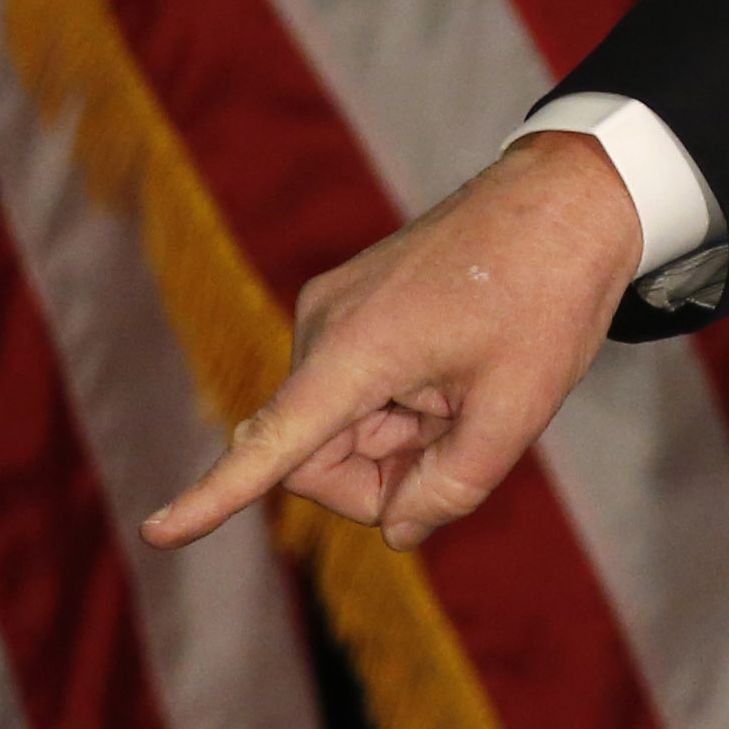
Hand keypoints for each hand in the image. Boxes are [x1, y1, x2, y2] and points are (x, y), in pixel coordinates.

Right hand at [138, 131, 653, 552]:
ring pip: (340, 425)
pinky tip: (458, 371)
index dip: (215, 498)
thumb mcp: (519, 408)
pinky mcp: (351, 303)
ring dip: (400, 437)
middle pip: (315, 457)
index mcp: (355, 350)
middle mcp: (323, 326)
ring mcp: (333, 310)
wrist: (571, 194)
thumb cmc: (550, 295)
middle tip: (463, 450)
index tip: (157, 533)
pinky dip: (400, 404)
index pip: (272, 445)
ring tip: (473, 390)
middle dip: (380, 477)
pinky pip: (355, 386)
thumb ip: (453, 485)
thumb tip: (397, 531)